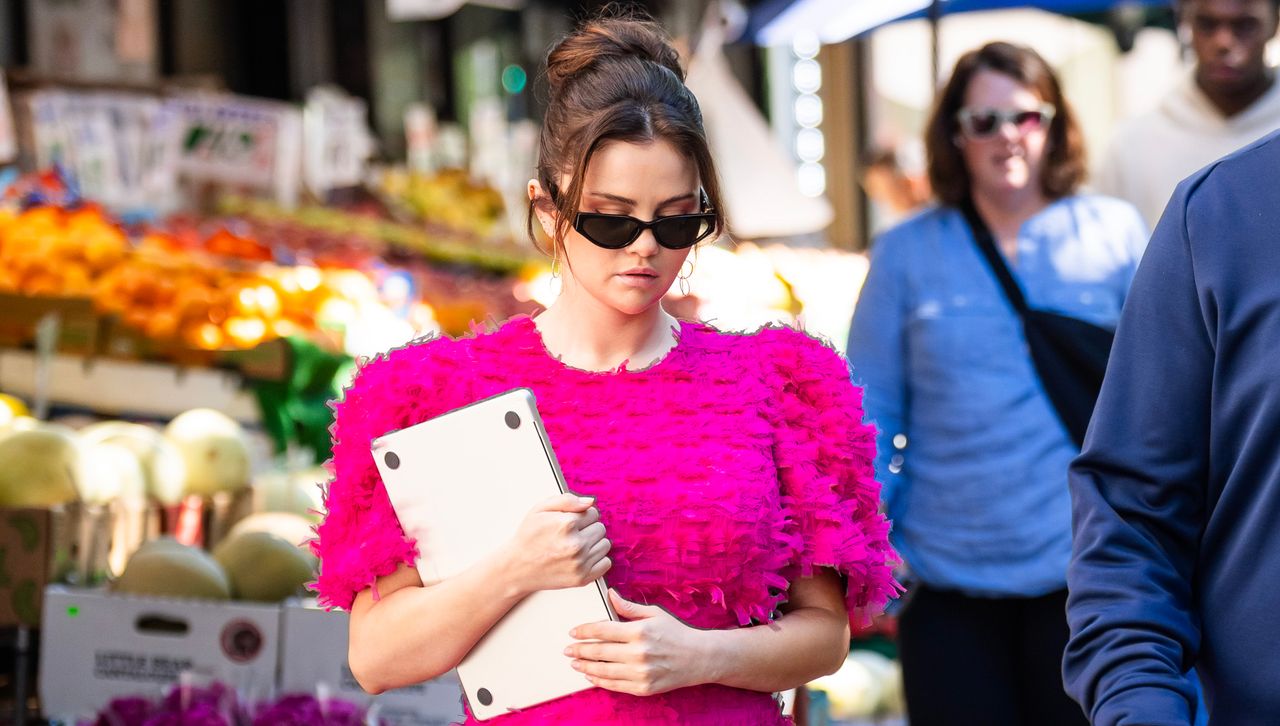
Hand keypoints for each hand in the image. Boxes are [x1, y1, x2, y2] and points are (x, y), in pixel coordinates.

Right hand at [503, 493, 610, 595]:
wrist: (517, 568)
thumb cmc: (528, 537)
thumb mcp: (540, 509)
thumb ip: (567, 500)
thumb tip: (591, 502)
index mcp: (566, 524)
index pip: (593, 512)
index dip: (581, 516)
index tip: (570, 523)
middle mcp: (575, 544)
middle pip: (600, 528)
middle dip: (588, 529)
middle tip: (570, 535)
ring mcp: (579, 563)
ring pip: (605, 544)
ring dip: (593, 544)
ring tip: (574, 546)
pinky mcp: (582, 578)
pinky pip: (605, 563)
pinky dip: (597, 560)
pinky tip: (581, 558)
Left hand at [565, 589, 711, 695]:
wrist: (699, 658)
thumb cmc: (677, 633)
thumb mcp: (655, 614)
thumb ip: (629, 608)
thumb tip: (610, 596)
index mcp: (639, 631)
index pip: (602, 630)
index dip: (584, 631)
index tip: (573, 632)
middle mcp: (638, 653)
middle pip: (599, 651)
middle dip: (579, 650)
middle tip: (568, 649)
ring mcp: (641, 673)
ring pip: (603, 670)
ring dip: (585, 666)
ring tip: (574, 663)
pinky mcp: (643, 688)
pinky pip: (615, 685)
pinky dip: (599, 680)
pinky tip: (591, 675)